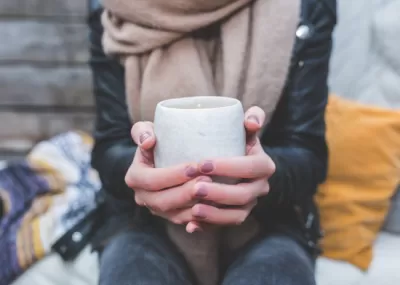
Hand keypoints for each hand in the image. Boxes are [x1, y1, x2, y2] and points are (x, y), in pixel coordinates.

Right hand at [125, 121, 206, 230]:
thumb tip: (148, 142)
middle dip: (186, 192)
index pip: (152, 180)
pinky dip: (199, 219)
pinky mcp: (172, 217)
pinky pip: (186, 222)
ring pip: (176, 215)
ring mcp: (158, 210)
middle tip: (207, 180)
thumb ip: (142, 131)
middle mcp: (144, 197)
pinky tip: (214, 211)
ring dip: (195, 206)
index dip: (172, 176)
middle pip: (163, 201)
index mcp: (135, 177)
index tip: (194, 166)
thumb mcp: (146, 130)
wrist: (165, 155)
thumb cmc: (158, 139)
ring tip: (214, 192)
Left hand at [188, 107, 275, 227]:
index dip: (229, 167)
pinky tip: (192, 226)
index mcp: (264, 165)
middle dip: (219, 193)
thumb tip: (252, 122)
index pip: (251, 167)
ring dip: (215, 215)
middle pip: (243, 195)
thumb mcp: (244, 128)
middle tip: (194, 188)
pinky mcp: (236, 217)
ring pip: (236, 216)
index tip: (202, 163)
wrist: (234, 165)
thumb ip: (252, 117)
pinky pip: (225, 227)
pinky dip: (209, 227)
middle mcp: (260, 188)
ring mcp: (249, 205)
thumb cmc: (235, 141)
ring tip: (193, 209)